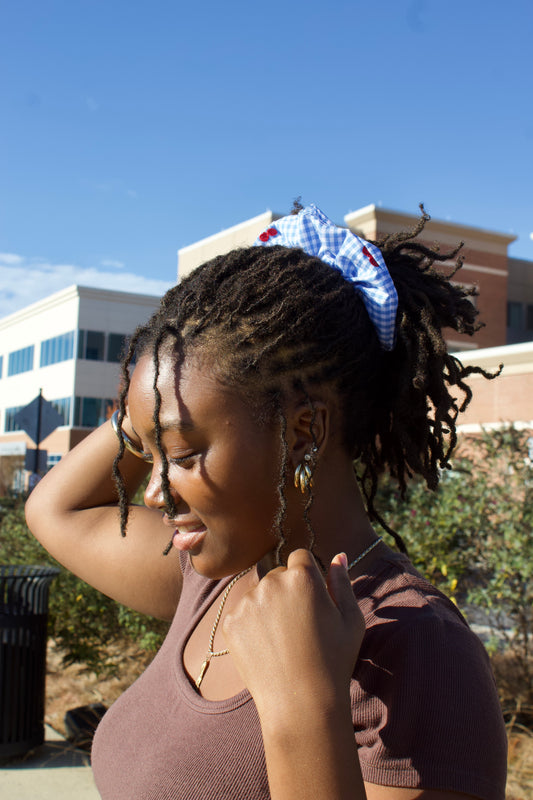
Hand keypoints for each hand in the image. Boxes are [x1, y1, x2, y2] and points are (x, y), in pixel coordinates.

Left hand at [222, 549, 364, 717]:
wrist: (301, 704)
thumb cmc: (334, 661)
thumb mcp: (351, 620)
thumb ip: (343, 582)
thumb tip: (339, 555)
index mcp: (302, 576)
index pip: (300, 557)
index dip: (308, 577)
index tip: (312, 601)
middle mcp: (271, 582)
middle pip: (278, 574)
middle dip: (287, 592)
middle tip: (300, 627)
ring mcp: (247, 602)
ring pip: (259, 594)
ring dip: (269, 608)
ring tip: (284, 642)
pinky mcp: (230, 622)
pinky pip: (243, 614)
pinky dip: (252, 627)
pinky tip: (267, 649)